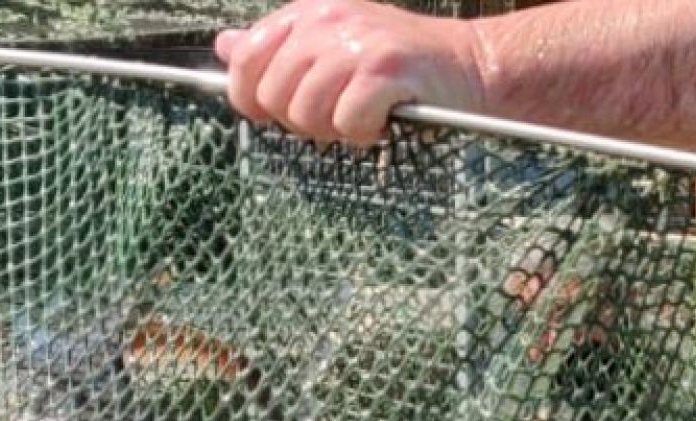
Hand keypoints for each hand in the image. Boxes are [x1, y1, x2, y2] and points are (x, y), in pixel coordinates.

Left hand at [214, 0, 484, 145]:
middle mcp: (327, 20)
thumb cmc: (401, 62)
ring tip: (360, 119)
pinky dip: (363, 133)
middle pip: (274, 95)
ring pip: (307, 112)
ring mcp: (356, 44)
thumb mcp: (332, 41)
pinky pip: (348, 121)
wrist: (469, 65)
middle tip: (335, 117)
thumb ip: (279, 46)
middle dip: (301, 120)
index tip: (280, 113)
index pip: (245, 59)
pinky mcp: (386, 71)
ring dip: (334, 130)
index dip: (253, 99)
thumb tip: (226, 46)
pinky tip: (381, 123)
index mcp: (307, 11)